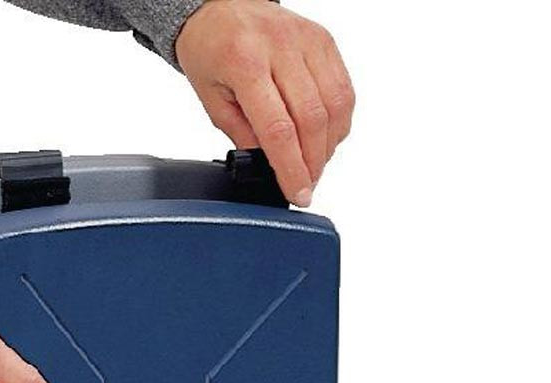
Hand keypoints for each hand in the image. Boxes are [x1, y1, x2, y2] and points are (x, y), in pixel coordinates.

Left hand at [175, 0, 354, 206]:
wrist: (220, 8)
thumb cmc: (211, 51)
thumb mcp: (211, 99)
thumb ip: (240, 133)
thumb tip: (270, 165)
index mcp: (245, 63)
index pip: (278, 128)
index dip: (291, 167)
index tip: (297, 193)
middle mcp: (282, 47)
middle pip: (312, 119)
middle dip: (313, 163)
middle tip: (306, 185)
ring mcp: (309, 41)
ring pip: (336, 104)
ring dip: (329, 145)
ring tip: (314, 165)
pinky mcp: (325, 40)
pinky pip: (343, 88)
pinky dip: (338, 121)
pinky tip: (324, 138)